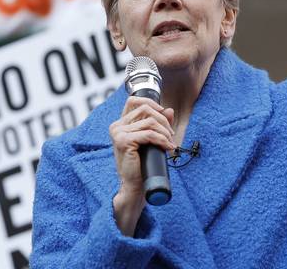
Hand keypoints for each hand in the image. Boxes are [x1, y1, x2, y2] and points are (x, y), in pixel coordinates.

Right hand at [108, 96, 174, 234]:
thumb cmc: (142, 164)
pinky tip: (168, 147)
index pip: (133, 101)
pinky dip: (162, 140)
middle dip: (163, 120)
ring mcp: (118, 133)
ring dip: (165, 132)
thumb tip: (169, 109)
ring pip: (149, 122)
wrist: (134, 185)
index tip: (163, 113)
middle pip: (145, 109)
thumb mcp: (151, 140)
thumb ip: (158, 124)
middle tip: (170, 134)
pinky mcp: (123, 141)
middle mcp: (116, 126)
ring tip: (170, 143)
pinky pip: (149, 134)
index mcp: (120, 124)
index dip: (150, 103)